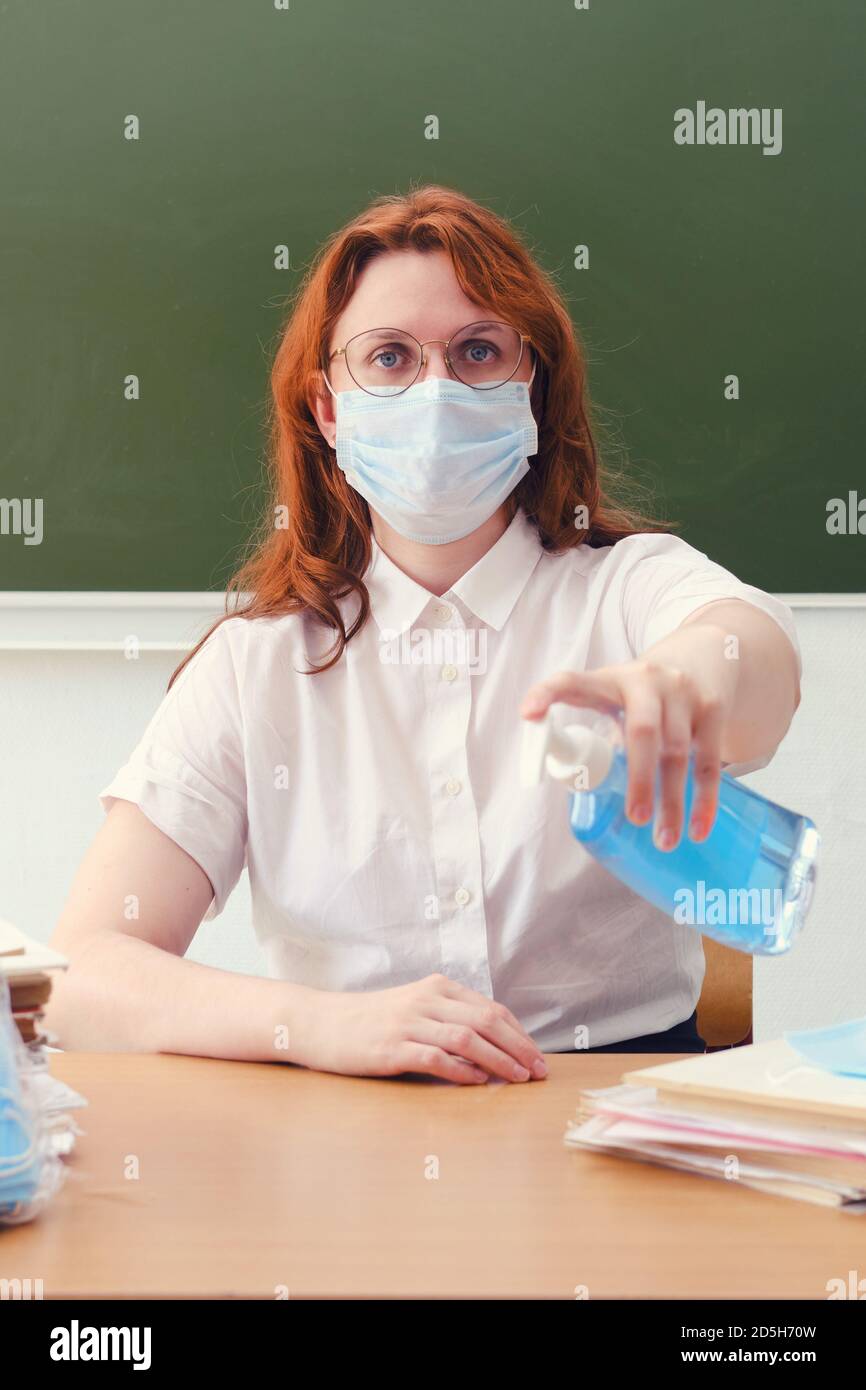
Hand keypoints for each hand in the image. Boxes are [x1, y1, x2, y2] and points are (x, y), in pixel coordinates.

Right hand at [297, 973, 547, 1084]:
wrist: (320, 1022)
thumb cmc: (370, 1021)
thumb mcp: (414, 1008)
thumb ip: (448, 1019)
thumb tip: (493, 1047)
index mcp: (436, 988)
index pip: (491, 1009)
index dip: (519, 1034)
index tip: (537, 1056)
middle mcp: (426, 1000)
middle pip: (486, 1021)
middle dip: (519, 1047)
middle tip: (539, 1072)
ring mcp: (408, 1023)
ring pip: (467, 1038)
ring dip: (499, 1060)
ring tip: (518, 1079)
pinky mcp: (391, 1048)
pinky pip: (435, 1058)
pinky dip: (461, 1070)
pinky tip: (478, 1082)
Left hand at [520, 630, 738, 848]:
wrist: (703, 656)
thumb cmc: (645, 693)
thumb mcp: (615, 696)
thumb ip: (597, 732)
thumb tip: (575, 785)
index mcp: (610, 680)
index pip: (573, 682)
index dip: (548, 693)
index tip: (528, 715)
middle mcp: (647, 682)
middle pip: (642, 731)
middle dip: (639, 779)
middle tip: (635, 819)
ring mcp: (683, 694)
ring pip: (679, 752)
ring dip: (673, 801)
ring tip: (664, 841)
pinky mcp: (714, 708)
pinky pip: (710, 760)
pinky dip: (705, 799)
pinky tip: (698, 829)